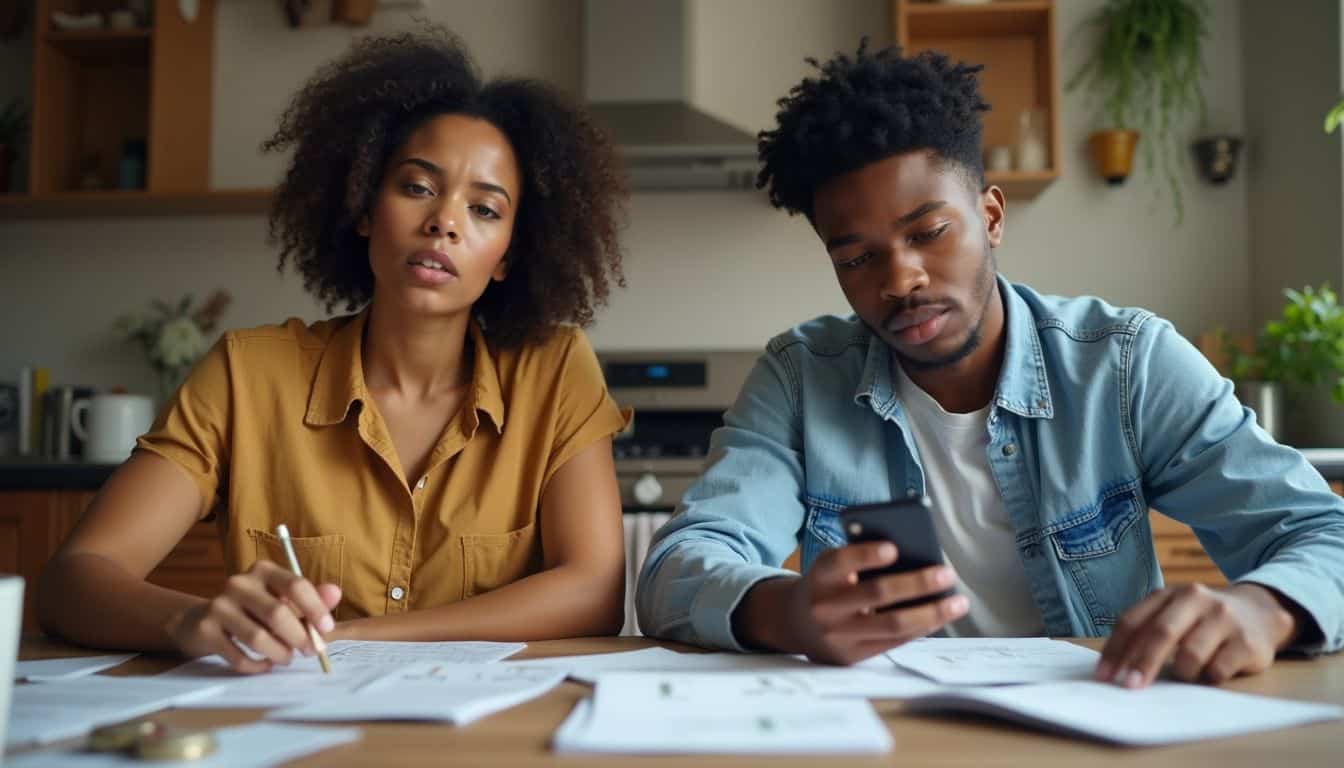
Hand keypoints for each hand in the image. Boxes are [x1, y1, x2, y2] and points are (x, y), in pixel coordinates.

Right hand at [167, 560, 341, 673]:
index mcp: (263, 570)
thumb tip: (335, 593)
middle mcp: (239, 583)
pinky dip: (257, 666)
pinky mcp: (205, 630)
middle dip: (299, 637)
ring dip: (280, 653)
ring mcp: (219, 606)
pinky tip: (265, 665)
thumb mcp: (282, 599)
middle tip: (311, 651)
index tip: (327, 629)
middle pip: (277, 613)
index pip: (295, 585)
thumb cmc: (253, 610)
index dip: (315, 608)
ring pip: (257, 638)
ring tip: (287, 658)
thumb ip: (311, 597)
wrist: (201, 621)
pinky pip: (238, 657)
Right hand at [744, 541, 967, 664]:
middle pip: (876, 594)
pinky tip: (939, 617)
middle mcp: (825, 607)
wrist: (796, 624)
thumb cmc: (827, 585)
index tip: (894, 548)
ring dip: (931, 612)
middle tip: (946, 574)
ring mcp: (838, 636)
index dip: (866, 555)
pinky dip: (921, 628)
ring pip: (892, 624)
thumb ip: (860, 561)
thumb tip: (914, 560)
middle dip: (917, 583)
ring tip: (958, 602)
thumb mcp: (832, 568)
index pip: (841, 562)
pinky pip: (894, 642)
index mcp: (819, 576)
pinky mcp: (852, 656)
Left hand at [1096, 582, 1297, 687]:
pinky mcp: (1247, 641)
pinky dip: (1207, 679)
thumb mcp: (1174, 613)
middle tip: (1129, 687)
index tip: (1103, 676)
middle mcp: (1195, 599)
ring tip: (1188, 674)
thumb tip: (1116, 669)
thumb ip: (1147, 631)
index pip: (1132, 621)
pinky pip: (1217, 670)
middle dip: (1142, 664)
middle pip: (1160, 633)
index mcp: (1168, 594)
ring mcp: (1223, 618)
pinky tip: (1210, 674)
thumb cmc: (1203, 619)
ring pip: (1190, 655)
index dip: (1115, 650)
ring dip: (1182, 674)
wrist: (1259, 612)